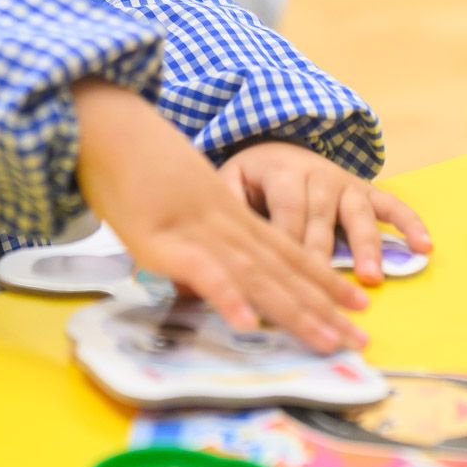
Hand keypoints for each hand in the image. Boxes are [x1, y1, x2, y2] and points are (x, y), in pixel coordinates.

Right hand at [71, 80, 368, 354]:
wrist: (105, 124)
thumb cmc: (134, 160)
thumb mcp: (177, 196)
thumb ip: (197, 230)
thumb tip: (203, 267)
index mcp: (230, 211)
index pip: (288, 249)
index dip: (323, 278)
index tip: (356, 304)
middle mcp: (225, 222)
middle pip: (284, 269)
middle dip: (325, 307)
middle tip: (361, 342)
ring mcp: (197, 231)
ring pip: (258, 276)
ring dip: (295, 311)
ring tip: (329, 341)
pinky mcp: (164, 241)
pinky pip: (205, 273)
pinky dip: (229, 298)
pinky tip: (250, 326)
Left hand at [220, 140, 430, 285]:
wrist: (278, 142)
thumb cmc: (253, 177)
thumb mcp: (230, 183)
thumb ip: (222, 212)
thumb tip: (202, 256)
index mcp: (283, 173)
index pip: (286, 215)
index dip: (286, 247)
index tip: (285, 281)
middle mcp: (319, 175)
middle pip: (321, 222)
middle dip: (324, 259)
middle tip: (326, 295)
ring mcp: (347, 183)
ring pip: (358, 216)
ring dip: (366, 246)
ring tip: (372, 277)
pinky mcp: (367, 190)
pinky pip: (393, 205)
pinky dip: (410, 224)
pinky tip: (423, 248)